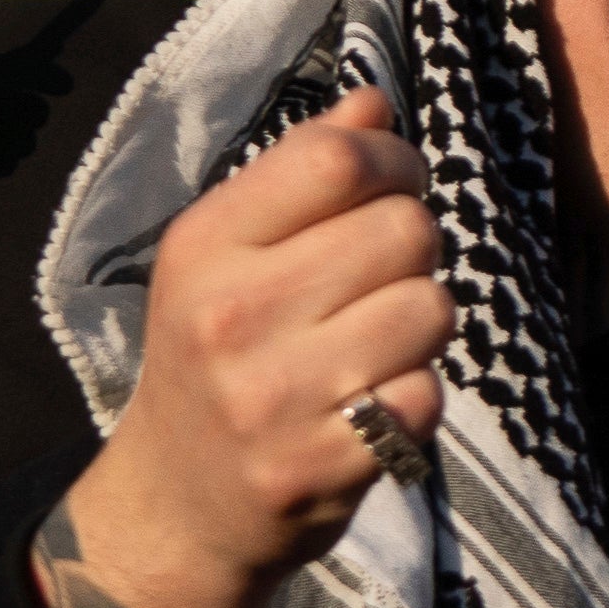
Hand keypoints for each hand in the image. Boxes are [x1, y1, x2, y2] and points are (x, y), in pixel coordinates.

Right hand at [29, 88, 452, 607]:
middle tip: (380, 280)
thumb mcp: (228, 256)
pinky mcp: (319, 466)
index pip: (337, 159)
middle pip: (405, 229)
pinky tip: (370, 405)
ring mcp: (274, 397)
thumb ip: (302, 172)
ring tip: (374, 343)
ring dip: (422, 324)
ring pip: (431, 310)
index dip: (395, 162)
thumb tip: (374, 102)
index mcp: (205, 246)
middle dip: (414, 248)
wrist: (177, 506)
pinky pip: (426, 396)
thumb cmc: (218, 358)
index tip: (393, 187)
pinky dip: (414, 399)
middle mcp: (231, 315)